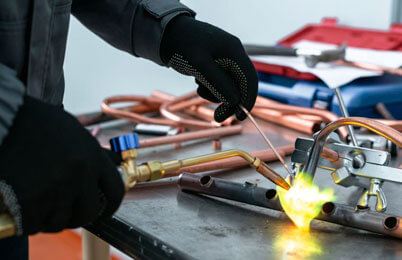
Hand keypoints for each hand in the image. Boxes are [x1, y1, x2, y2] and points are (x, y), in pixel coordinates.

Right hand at [0, 97, 124, 234]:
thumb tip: (114, 162)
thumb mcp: (74, 131)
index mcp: (93, 157)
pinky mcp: (30, 202)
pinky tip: (22, 206)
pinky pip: (34, 224)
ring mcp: (56, 190)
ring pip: (60, 222)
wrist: (4, 119)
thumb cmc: (37, 122)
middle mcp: (80, 175)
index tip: (104, 211)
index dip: (111, 205)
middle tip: (66, 211)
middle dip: (76, 216)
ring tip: (40, 204)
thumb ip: (94, 152)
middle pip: (87, 213)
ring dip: (50, 218)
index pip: (115, 190)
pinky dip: (28, 221)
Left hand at [160, 15, 257, 121]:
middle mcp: (232, 55)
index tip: (239, 117)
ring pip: (228, 86)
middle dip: (229, 102)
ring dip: (215, 94)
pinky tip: (198, 79)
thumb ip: (218, 83)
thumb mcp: (199, 64)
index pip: (249, 79)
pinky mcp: (214, 65)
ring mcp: (223, 60)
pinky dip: (209, 87)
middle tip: (217, 118)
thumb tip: (235, 101)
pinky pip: (218, 82)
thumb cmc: (182, 44)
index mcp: (234, 51)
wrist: (166, 34)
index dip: (248, 100)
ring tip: (199, 89)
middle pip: (239, 85)